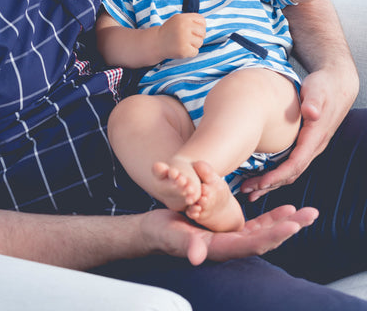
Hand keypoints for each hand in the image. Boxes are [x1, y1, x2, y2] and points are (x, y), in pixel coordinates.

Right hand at [141, 204, 317, 266]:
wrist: (156, 230)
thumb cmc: (162, 233)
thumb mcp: (172, 236)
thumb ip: (186, 244)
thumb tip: (197, 256)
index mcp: (220, 248)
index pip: (252, 244)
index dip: (273, 235)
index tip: (292, 225)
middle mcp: (231, 245)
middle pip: (266, 237)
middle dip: (289, 227)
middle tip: (311, 215)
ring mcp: (232, 237)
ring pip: (265, 230)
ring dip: (286, 222)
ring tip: (307, 213)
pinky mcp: (230, 228)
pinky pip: (256, 224)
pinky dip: (272, 217)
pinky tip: (286, 210)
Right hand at [158, 13, 205, 58]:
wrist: (156, 43)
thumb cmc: (170, 31)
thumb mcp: (178, 20)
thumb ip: (191, 21)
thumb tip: (205, 26)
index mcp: (183, 18)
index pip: (202, 21)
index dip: (200, 26)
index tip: (194, 30)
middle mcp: (184, 27)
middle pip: (203, 32)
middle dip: (198, 36)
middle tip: (189, 38)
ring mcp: (184, 39)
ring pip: (200, 42)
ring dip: (194, 45)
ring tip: (184, 43)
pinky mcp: (183, 50)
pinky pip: (195, 52)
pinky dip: (190, 52)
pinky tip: (182, 49)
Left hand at [240, 67, 352, 200]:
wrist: (337, 84)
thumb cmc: (324, 86)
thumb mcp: (318, 91)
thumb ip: (314, 102)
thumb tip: (311, 113)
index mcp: (315, 137)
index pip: (296, 163)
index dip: (278, 175)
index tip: (260, 183)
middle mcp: (314, 146)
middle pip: (291, 173)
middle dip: (269, 185)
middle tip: (247, 191)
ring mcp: (310, 146)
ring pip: (290, 172)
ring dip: (270, 183)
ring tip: (250, 190)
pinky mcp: (304, 143)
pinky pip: (290, 164)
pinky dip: (275, 173)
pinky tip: (260, 175)